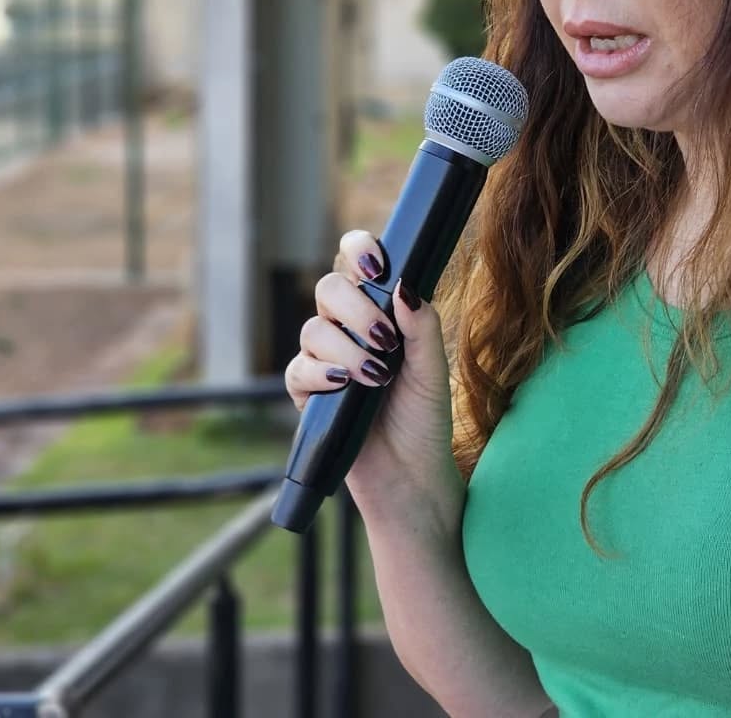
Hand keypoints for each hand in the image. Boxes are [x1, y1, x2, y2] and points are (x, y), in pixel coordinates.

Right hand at [283, 230, 463, 528]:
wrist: (413, 477)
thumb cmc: (426, 421)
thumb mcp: (433, 370)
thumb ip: (421, 327)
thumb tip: (405, 285)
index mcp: (380, 314)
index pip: (358, 264)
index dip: (360, 252)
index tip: (379, 268)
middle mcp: (349, 330)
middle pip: (329, 289)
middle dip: (356, 309)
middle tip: (385, 340)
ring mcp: (326, 362)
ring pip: (314, 329)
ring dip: (346, 348)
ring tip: (377, 375)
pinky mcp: (308, 396)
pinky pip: (298, 371)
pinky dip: (320, 374)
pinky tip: (345, 385)